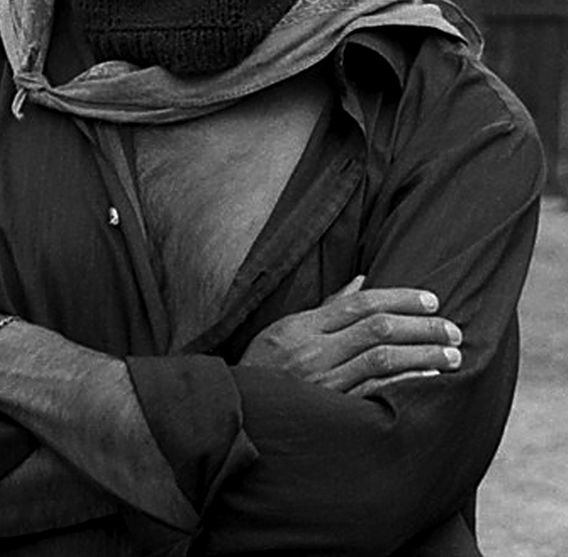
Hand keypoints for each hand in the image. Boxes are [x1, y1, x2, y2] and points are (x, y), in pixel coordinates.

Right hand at [238, 275, 463, 396]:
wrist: (242, 413)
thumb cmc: (265, 368)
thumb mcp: (285, 329)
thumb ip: (327, 308)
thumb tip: (362, 282)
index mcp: (301, 326)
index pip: (360, 303)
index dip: (400, 298)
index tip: (432, 301)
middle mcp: (312, 350)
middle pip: (378, 328)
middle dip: (422, 326)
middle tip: (453, 329)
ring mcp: (322, 380)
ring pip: (382, 358)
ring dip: (423, 354)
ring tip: (452, 354)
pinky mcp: (331, 409)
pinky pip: (375, 392)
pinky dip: (406, 383)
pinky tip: (430, 379)